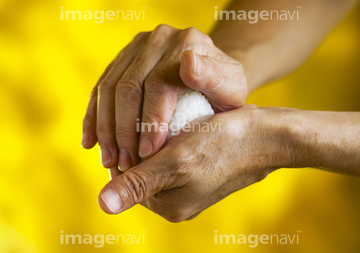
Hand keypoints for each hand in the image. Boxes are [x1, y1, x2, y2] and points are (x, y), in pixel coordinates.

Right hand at [82, 24, 247, 170]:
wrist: (210, 77)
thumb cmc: (223, 90)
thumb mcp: (231, 88)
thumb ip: (213, 78)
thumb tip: (188, 63)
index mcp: (187, 42)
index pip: (159, 84)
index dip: (151, 121)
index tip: (147, 155)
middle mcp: (158, 39)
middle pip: (128, 86)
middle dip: (123, 131)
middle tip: (124, 165)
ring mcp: (136, 47)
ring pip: (108, 88)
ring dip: (105, 128)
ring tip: (109, 161)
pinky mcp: (122, 58)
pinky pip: (100, 87)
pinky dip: (93, 117)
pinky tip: (91, 142)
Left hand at [97, 106, 291, 221]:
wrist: (265, 137)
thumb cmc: (223, 146)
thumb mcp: (177, 163)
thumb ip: (139, 183)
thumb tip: (102, 206)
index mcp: (168, 205)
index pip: (126, 179)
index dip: (122, 149)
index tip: (129, 121)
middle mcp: (176, 201)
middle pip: (140, 170)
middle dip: (138, 144)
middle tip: (147, 116)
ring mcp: (189, 187)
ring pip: (155, 161)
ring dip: (153, 140)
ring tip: (161, 117)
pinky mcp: (199, 173)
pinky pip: (172, 157)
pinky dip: (168, 140)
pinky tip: (175, 123)